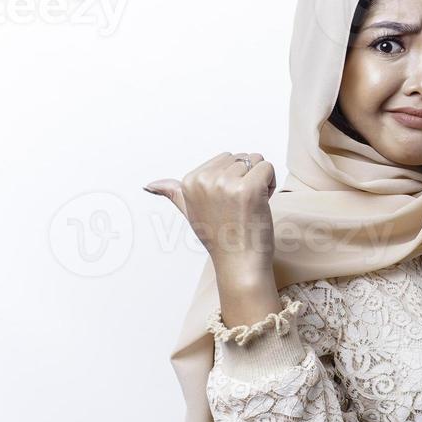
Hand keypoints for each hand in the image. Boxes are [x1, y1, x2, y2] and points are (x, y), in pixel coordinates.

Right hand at [144, 151, 276, 277]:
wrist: (239, 264)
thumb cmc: (220, 239)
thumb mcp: (191, 212)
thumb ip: (174, 194)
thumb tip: (150, 185)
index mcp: (189, 181)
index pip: (225, 158)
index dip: (233, 179)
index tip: (228, 204)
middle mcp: (205, 180)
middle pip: (241, 157)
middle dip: (247, 178)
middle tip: (240, 207)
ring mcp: (226, 184)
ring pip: (256, 160)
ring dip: (260, 181)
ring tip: (250, 206)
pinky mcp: (249, 188)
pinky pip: (268, 168)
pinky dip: (270, 184)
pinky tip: (261, 204)